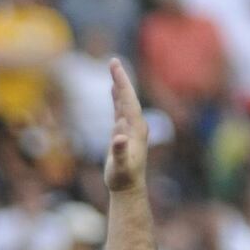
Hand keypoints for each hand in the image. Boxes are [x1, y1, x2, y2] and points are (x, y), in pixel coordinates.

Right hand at [103, 58, 147, 193]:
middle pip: (128, 97)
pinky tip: (112, 91)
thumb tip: (118, 136)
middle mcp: (136, 125)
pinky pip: (120, 110)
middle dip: (120, 79)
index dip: (122, 83)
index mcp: (136, 128)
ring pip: (125, 101)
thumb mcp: (120, 166)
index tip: (115, 67)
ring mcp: (131, 128)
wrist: (129, 188)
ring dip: (119, 86)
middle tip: (113, 60)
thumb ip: (119, 151)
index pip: (128, 100)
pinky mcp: (124, 133)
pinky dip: (116, 98)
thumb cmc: (123, 178)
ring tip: (113, 69)